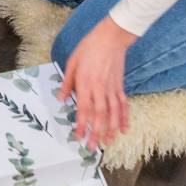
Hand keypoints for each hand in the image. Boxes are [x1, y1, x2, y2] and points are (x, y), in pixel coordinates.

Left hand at [57, 15, 137, 150]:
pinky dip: (124, 118)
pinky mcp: (120, 86)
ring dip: (110, 129)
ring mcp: (112, 88)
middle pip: (99, 115)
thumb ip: (67, 83)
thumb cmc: (88, 48)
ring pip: (112, 113)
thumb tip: (61, 99)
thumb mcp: (71, 62)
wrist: (111, 38)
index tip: (79, 137)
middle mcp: (100, 89)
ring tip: (108, 143)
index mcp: (85, 83)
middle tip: (93, 147)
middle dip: (96, 133)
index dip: (82, 125)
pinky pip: (123, 105)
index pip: (83, 109)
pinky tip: (123, 129)